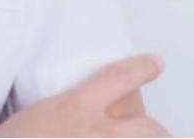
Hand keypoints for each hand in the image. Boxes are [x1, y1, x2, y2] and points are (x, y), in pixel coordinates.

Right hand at [0, 53, 169, 136]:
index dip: (141, 68)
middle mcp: (98, 132)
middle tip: (156, 132)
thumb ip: (63, 114)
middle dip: (158, 131)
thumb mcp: (35, 115)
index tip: (157, 61)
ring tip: (141, 138)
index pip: (117, 78)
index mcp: (75, 107)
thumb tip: (72, 118)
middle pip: (149, 127)